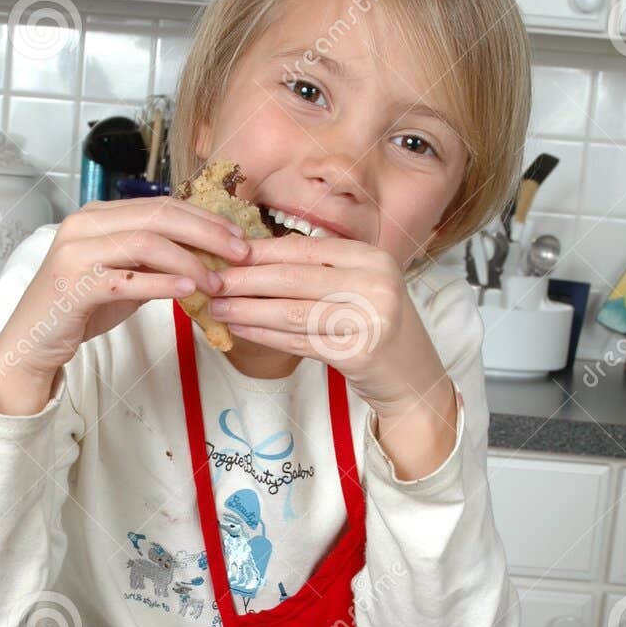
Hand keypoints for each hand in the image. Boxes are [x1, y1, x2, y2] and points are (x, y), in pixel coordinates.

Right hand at [0, 198, 252, 414]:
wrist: (33, 340)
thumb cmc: (80, 308)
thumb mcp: (125, 277)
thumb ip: (156, 261)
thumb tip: (207, 256)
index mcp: (99, 215)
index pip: (162, 205)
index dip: (205, 218)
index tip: (238, 236)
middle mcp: (85, 224)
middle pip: (158, 216)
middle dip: (207, 233)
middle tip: (241, 253)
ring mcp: (76, 252)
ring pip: (145, 243)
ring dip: (189, 261)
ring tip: (217, 281)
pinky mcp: (73, 284)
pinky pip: (127, 278)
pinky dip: (162, 283)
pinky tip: (189, 290)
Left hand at [208, 233, 458, 474]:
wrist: (414, 378)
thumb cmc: (379, 328)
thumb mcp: (361, 287)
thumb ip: (321, 271)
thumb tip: (254, 259)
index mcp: (372, 257)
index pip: (305, 249)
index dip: (262, 252)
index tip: (227, 254)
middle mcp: (374, 284)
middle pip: (293, 279)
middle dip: (246, 280)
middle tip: (211, 282)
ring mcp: (369, 320)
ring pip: (291, 312)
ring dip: (247, 310)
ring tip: (217, 308)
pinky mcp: (357, 354)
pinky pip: (298, 342)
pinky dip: (264, 335)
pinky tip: (241, 330)